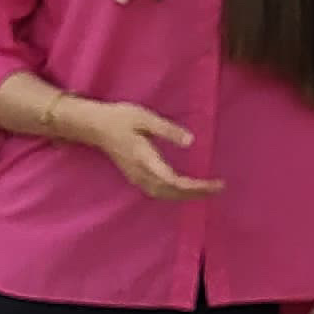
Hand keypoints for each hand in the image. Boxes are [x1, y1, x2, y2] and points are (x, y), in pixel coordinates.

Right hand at [64, 99, 220, 202]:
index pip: (175, 181)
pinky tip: (184, 190)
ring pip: (165, 195)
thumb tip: (190, 142)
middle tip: (219, 188)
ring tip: (206, 191)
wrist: (95, 127)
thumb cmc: (120, 119)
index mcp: (145, 159)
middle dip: (196, 193)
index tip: (216, 183)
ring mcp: (137, 178)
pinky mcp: (135, 177)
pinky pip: (159, 192)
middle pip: (173, 193)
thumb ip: (167, 130)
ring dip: (186, 196)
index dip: (197, 186)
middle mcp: (141, 173)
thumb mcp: (144, 117)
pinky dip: (174, 194)